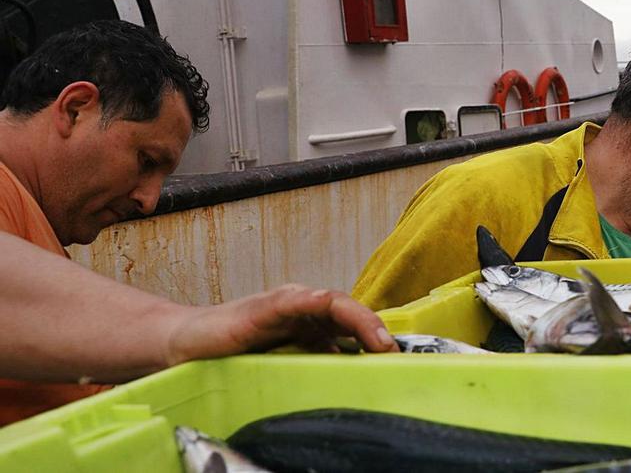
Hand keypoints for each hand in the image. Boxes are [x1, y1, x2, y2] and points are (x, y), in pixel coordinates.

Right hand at [163, 284, 396, 365]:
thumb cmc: (235, 353)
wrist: (187, 344)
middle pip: (349, 312)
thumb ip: (314, 361)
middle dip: (375, 329)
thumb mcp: (283, 360)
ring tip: (378, 340)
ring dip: (359, 319)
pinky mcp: (261, 308)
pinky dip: (312, 301)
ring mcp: (283, 304)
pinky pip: (292, 301)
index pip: (353, 324)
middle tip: (394, 352)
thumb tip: (352, 376)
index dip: (376, 337)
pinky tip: (326, 305)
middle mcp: (303, 308)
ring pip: (331, 303)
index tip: (397, 358)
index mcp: (311, 322)